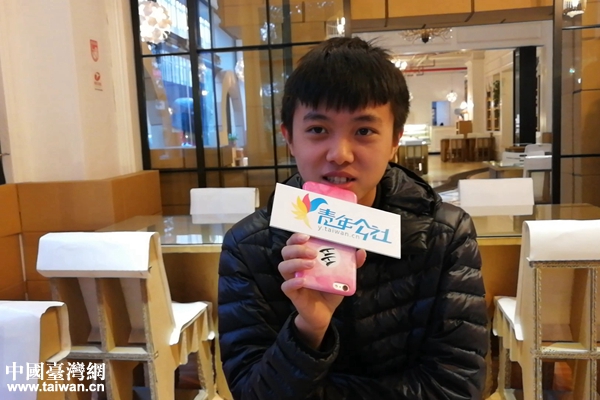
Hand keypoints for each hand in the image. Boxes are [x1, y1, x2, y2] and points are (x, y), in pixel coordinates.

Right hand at [279, 233, 365, 348]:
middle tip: (314, 252)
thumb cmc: (330, 289)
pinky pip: (286, 286)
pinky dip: (293, 282)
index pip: (294, 242)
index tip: (307, 235)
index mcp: (305, 258)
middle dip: (298, 249)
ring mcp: (293, 280)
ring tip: (311, 264)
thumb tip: (361, 251)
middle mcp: (296, 267)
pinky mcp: (293, 294)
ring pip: (283, 266)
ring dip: (296, 262)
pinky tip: (303, 281)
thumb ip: (351, 264)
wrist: (326, 313)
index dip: (297, 237)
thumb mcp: (342, 275)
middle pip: (287, 251)